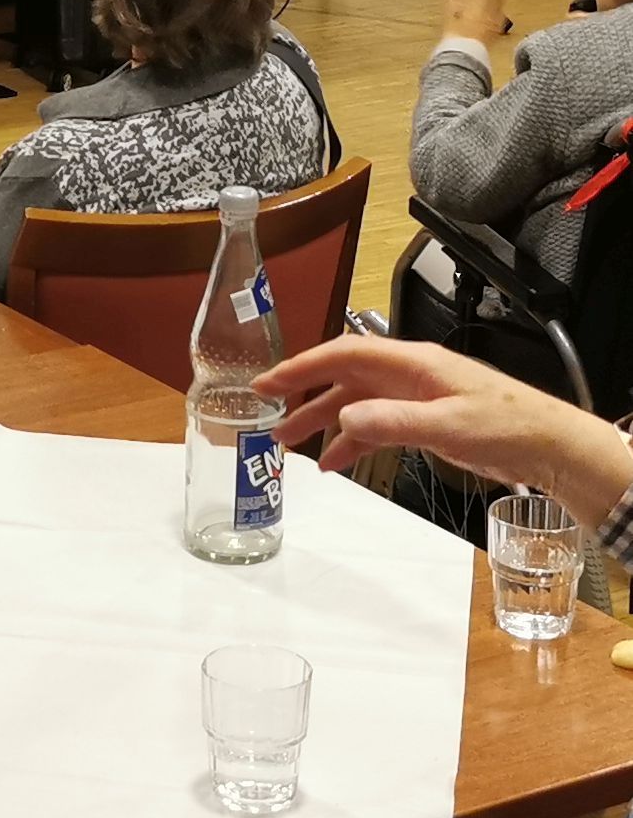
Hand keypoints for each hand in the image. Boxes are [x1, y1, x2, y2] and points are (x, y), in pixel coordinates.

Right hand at [259, 335, 632, 527]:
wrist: (551, 446)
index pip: (343, 356)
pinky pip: (376, 426)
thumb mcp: (447, 426)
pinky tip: (337, 461)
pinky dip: (352, 441)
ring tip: (292, 446)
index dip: (301, 367)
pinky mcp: (425, 420)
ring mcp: (416, 398)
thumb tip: (342, 420)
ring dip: (323, 423)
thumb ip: (392, 422)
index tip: (268, 383)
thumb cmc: (508, 426)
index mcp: (411, 364)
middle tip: (269, 417)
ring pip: (356, 405)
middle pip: (343, 380)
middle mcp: (408, 375)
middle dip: (304, 397)